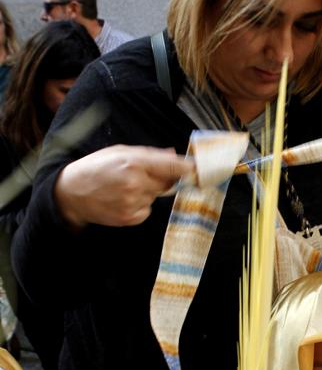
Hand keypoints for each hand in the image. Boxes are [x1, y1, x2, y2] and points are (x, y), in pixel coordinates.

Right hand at [54, 145, 191, 228]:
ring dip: (149, 191)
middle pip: (168, 182)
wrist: (71, 194)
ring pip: (157, 196)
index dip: (190, 168)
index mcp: (134, 163)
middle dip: (162, 177)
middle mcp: (136, 183)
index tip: (202, 169)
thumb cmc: (95, 168)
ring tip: (125, 187)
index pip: (173, 166)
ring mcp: (134, 202)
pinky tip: (123, 199)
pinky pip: (148, 209)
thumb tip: (174, 155)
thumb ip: (149, 154)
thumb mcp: (119, 151)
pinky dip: (142, 204)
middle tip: (142, 174)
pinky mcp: (131, 218)